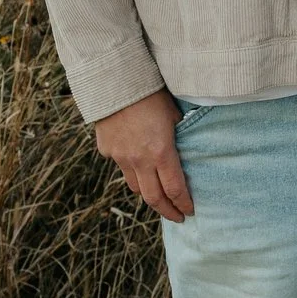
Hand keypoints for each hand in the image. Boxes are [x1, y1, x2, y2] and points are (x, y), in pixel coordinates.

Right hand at [93, 90, 193, 222]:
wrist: (115, 80)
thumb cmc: (151, 94)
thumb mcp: (174, 115)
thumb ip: (179, 137)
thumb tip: (187, 151)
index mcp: (161, 152)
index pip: (175, 189)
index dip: (183, 204)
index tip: (190, 211)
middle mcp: (139, 160)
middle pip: (153, 198)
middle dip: (167, 211)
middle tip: (177, 217)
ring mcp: (120, 157)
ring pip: (135, 186)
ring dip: (148, 194)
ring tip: (159, 196)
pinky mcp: (106, 150)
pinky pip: (120, 166)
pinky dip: (131, 169)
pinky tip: (137, 163)